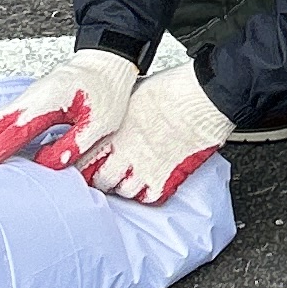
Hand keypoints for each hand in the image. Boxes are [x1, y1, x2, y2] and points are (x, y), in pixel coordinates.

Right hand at [0, 45, 138, 171]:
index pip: (19, 128)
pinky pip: (1, 117)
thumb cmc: (106, 90)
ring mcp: (28, 98)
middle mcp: (32, 98)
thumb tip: (47, 163)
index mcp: (49, 101)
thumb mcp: (100, 122)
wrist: (105, 63)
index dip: (2, 146)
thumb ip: (74, 142)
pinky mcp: (29, 101)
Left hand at [84, 48, 231, 203]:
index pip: (85, 160)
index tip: (83, 163)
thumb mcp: (133, 96)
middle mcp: (128, 153)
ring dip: (121, 186)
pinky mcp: (169, 177)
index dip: (82, 164)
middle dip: (100, 178)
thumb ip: (119, 117)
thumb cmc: (175, 89)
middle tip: (104, 172)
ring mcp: (148, 168)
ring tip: (126, 177)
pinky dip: (146, 194)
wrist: (204, 96)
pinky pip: (150, 198)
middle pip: (101, 180)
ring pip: (123, 192)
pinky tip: (147, 183)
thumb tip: (111, 122)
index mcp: (116, 132)